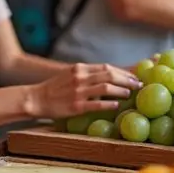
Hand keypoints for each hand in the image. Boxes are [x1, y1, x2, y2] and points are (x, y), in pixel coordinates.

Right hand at [27, 63, 141, 118]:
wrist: (36, 98)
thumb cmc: (55, 88)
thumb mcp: (70, 75)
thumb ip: (87, 74)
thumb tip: (108, 77)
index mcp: (80, 68)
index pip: (107, 67)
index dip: (122, 72)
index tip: (133, 76)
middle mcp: (80, 77)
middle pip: (110, 75)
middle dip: (127, 79)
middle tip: (138, 85)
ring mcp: (78, 91)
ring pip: (106, 88)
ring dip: (121, 90)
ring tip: (130, 94)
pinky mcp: (76, 106)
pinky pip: (96, 104)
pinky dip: (109, 104)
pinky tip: (117, 105)